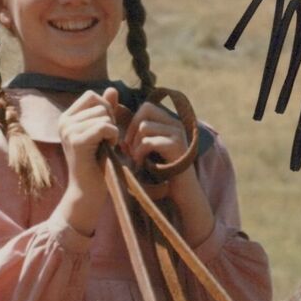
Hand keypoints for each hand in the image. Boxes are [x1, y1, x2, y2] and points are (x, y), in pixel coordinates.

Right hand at [54, 88, 118, 234]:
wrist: (88, 192)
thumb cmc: (97, 164)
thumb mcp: (102, 132)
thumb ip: (106, 111)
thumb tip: (112, 88)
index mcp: (67, 118)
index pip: (91, 95)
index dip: (105, 108)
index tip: (106, 129)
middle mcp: (64, 122)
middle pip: (98, 104)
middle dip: (110, 120)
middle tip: (106, 141)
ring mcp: (68, 131)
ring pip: (103, 116)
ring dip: (112, 131)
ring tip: (105, 147)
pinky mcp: (76, 141)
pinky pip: (105, 127)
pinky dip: (113, 137)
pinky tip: (108, 149)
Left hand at [123, 101, 213, 246]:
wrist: (182, 194)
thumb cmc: (161, 173)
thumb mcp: (146, 150)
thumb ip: (135, 133)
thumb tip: (117, 110)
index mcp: (169, 122)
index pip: (146, 107)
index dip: (132, 121)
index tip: (128, 142)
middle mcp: (175, 123)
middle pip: (145, 110)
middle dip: (132, 130)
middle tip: (129, 150)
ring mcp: (177, 133)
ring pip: (144, 127)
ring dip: (135, 145)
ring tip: (137, 160)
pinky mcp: (176, 146)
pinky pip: (148, 142)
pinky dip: (140, 154)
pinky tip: (141, 165)